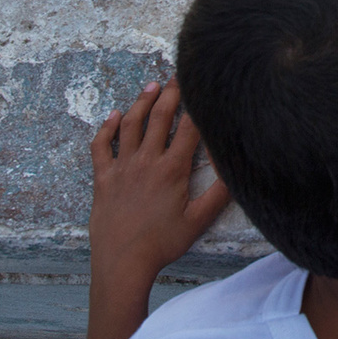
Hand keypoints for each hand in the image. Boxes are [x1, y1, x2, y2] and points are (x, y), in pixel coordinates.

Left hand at [88, 79, 230, 285]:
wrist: (122, 264)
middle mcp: (146, 161)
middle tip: (177, 75)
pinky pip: (101, 146)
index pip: (189, 127)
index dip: (198, 104)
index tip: (204, 86)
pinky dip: (106, 128)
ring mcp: (122, 168)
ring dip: (141, 102)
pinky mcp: (102, 178)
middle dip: (171, 93)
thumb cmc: (162, 245)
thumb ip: (220, 194)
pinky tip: (113, 115)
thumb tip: (236, 168)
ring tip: (151, 86)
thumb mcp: (198, 221)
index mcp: (172, 169)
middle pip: (160, 117)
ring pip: (131, 125)